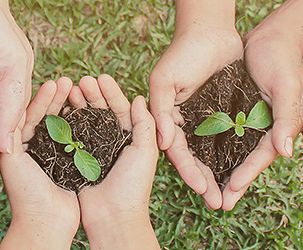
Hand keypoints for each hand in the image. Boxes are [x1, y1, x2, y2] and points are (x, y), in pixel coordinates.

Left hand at [0, 77, 78, 248]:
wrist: (46, 222)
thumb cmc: (26, 194)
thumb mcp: (11, 159)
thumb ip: (9, 133)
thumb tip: (11, 108)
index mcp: (14, 146)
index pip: (27, 115)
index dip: (40, 98)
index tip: (54, 83)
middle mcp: (31, 148)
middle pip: (44, 116)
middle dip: (55, 98)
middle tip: (68, 81)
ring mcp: (50, 154)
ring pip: (59, 124)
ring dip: (67, 107)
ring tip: (78, 90)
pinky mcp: (66, 162)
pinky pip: (73, 138)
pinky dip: (78, 123)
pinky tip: (86, 110)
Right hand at [71, 75, 159, 248]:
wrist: (113, 217)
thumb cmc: (133, 186)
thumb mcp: (146, 152)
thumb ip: (145, 124)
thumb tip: (138, 97)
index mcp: (129, 138)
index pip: (119, 108)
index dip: (111, 92)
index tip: (101, 77)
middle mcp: (110, 142)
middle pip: (100, 111)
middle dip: (92, 94)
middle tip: (82, 80)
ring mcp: (92, 150)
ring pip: (84, 120)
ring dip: (78, 104)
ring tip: (69, 89)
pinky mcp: (76, 159)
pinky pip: (70, 136)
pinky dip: (66, 121)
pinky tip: (59, 108)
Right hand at [149, 0, 242, 208]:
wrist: (209, 33)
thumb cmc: (182, 54)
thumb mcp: (164, 81)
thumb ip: (160, 111)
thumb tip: (163, 143)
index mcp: (168, 119)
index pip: (177, 151)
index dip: (188, 171)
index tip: (202, 189)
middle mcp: (186, 124)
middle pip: (195, 158)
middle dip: (204, 181)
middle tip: (217, 203)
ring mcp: (205, 120)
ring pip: (212, 152)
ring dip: (220, 174)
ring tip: (231, 195)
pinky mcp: (223, 113)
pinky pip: (228, 137)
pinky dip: (233, 154)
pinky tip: (241, 170)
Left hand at [222, 0, 302, 209]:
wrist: (270, 38)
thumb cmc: (283, 61)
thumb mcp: (287, 89)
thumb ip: (287, 118)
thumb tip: (285, 152)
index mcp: (274, 129)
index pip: (258, 159)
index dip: (245, 176)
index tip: (230, 193)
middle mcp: (257, 129)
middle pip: (240, 161)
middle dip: (228, 182)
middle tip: (214, 203)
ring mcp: (241, 120)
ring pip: (225, 150)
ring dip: (214, 168)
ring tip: (201, 187)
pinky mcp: (227, 109)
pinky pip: (215, 131)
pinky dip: (205, 144)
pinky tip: (193, 155)